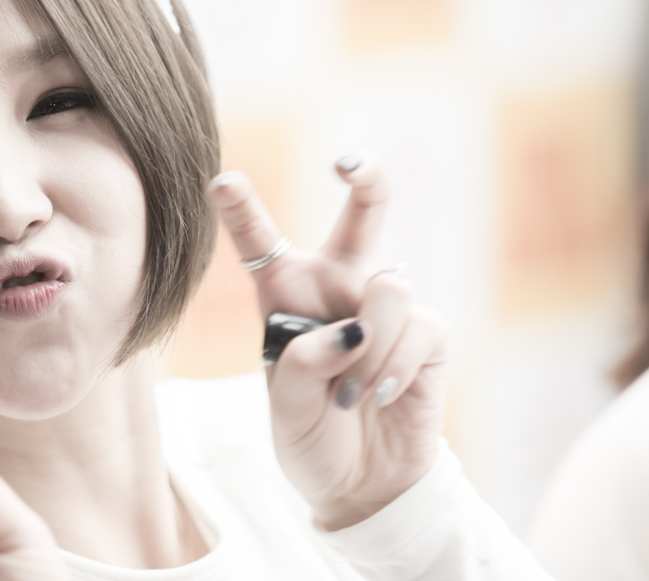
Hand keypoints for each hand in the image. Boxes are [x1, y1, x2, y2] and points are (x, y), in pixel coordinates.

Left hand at [208, 155, 447, 529]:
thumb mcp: (286, 409)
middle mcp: (339, 289)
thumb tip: (352, 329)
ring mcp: (386, 309)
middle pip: (362, 213)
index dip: (243, 211)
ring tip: (349, 395)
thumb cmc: (313, 438)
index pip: (263, 244)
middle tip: (349, 163)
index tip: (221, 182)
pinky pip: (416, 329)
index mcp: (287, 297)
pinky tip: (378, 395)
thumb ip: (305, 365)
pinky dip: (391, 366)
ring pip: (387, 287)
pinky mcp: (427, 336)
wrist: (362, 486)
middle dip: (366, 176)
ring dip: (369, 346)